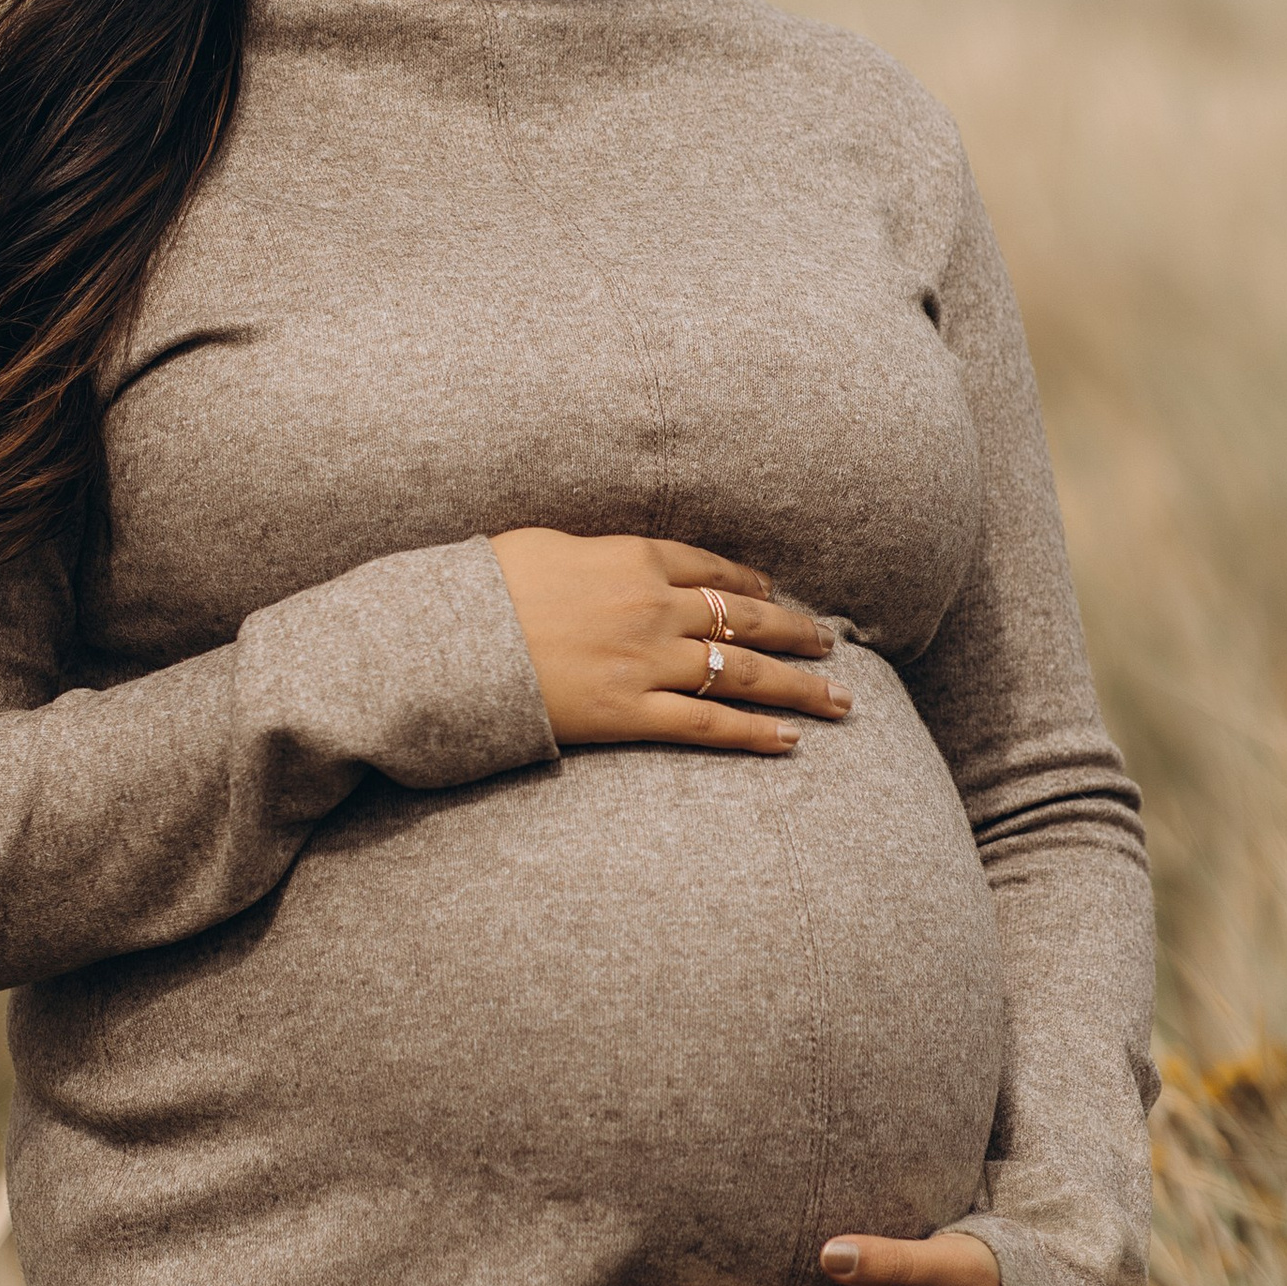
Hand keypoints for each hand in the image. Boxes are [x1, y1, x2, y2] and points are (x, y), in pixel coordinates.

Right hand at [490, 531, 852, 756]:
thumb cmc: (483, 588)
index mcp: (632, 556)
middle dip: (794, 633)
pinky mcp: (630, 712)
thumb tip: (606, 563)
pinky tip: (791, 740)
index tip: (774, 596)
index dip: (750, 584)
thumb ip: (591, 553)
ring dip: (797, 686)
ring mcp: (646, 660)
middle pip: (744, 619)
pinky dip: (753, 733)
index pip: (710, 568)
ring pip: (743, 673)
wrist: (447, 641)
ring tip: (839, 698)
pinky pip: (706, 724)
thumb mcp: (542, 545)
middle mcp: (652, 604)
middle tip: (830, 644)